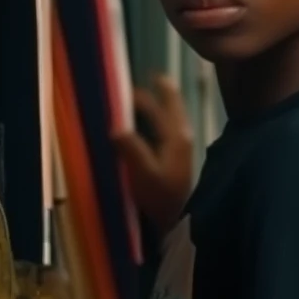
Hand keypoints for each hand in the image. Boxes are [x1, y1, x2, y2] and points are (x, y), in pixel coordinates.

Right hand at [113, 74, 194, 237]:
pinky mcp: (177, 159)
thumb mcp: (143, 172)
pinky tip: (144, 128)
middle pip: (170, 108)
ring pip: (169, 119)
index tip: (146, 76)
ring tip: (137, 104)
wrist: (177, 222)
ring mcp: (181, 148)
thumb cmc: (161, 196)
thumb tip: (116, 127)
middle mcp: (182, 137)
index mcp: (176, 135)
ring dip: (155, 110)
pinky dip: (155, 123)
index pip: (165, 104)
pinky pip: (166, 131)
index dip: (155, 89)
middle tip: (133, 90)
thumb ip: (131, 147)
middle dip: (154, 96)